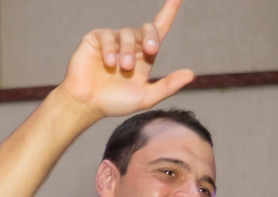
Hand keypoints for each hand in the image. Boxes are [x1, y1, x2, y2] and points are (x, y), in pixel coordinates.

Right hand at [57, 0, 194, 120]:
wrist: (87, 105)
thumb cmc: (115, 102)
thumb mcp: (145, 98)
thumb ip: (167, 86)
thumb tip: (191, 74)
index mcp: (145, 56)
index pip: (160, 29)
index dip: (169, 11)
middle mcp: (131, 45)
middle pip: (147, 29)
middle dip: (151, 37)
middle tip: (152, 50)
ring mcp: (113, 40)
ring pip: (127, 34)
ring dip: (128, 51)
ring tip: (123, 67)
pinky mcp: (96, 39)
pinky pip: (107, 35)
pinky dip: (110, 48)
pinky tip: (108, 62)